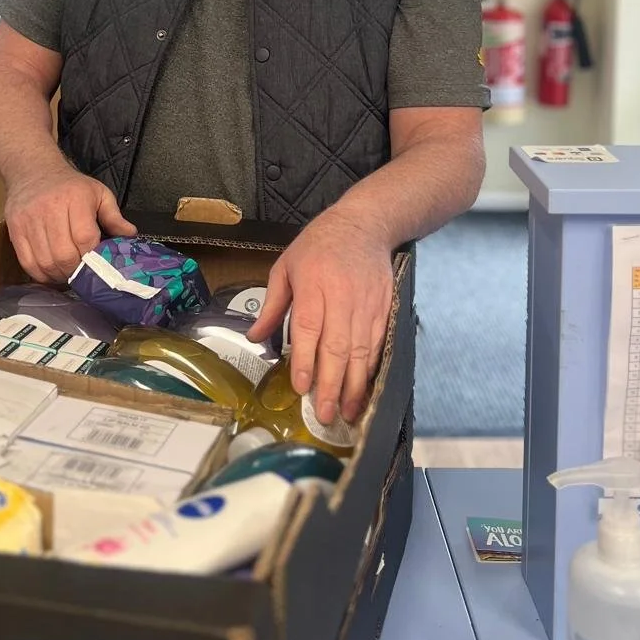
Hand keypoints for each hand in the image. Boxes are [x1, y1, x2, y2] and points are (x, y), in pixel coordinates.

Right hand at [4, 164, 133, 283]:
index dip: (92, 257)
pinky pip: (27, 262)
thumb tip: (130, 235)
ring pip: (45, 262)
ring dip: (59, 275)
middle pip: (64, 255)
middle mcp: (50, 210)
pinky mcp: (15, 229)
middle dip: (76, 271)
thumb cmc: (71, 185)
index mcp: (75, 199)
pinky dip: (40, 274)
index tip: (96, 262)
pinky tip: (50, 272)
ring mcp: (29, 220)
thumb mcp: (98, 193)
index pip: (85, 238)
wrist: (33, 169)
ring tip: (67, 274)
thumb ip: (114, 216)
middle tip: (82, 273)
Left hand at [248, 215, 392, 425]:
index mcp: (313, 284)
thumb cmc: (319, 245)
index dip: (306, 360)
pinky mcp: (384, 309)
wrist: (365, 224)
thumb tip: (255, 338)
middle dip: (330, 384)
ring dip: (354, 385)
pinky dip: (371, 370)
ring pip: (361, 351)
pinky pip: (378, 345)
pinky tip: (364, 390)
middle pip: (337, 346)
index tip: (301, 388)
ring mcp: (366, 305)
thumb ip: (271, 305)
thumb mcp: (286, 266)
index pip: (309, 327)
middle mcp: (342, 297)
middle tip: (322, 415)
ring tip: (345, 412)